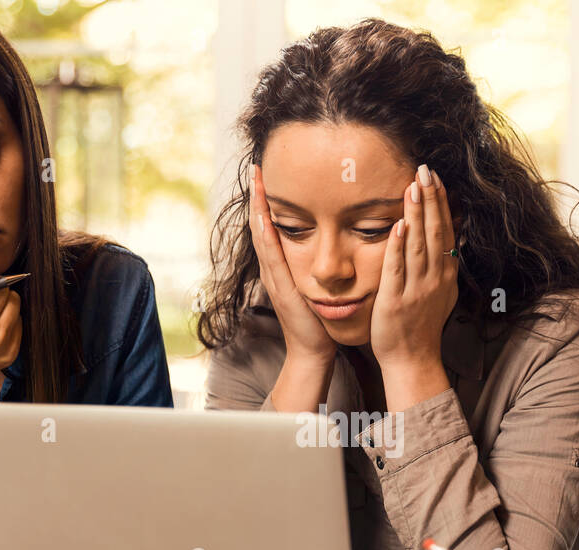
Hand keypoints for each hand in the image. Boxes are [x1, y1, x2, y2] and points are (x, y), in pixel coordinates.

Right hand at [249, 164, 336, 364]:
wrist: (312, 351)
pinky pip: (272, 258)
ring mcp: (275, 279)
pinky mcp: (282, 290)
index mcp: (282, 267)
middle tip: (256, 168)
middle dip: (258, 196)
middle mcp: (273, 270)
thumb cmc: (316, 320)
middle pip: (259, 226)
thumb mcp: (313, 285)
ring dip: (258, 209)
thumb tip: (322, 241)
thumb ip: (313, 265)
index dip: (266, 201)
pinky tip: (264, 219)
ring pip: (262, 237)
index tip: (267, 174)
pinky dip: (266, 236)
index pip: (270, 226)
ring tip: (257, 182)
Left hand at [370, 165, 458, 370]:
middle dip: (430, 200)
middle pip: (435, 233)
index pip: (445, 232)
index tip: (436, 179)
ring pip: (418, 246)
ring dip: (416, 215)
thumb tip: (450, 236)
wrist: (413, 361)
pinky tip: (397, 225)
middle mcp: (434, 280)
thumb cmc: (421, 327)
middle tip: (425, 171)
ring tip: (413, 187)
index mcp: (444, 275)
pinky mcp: (396, 302)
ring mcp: (416, 290)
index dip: (441, 204)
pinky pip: (397, 270)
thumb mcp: (440, 293)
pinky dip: (398, 247)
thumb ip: (442, 265)